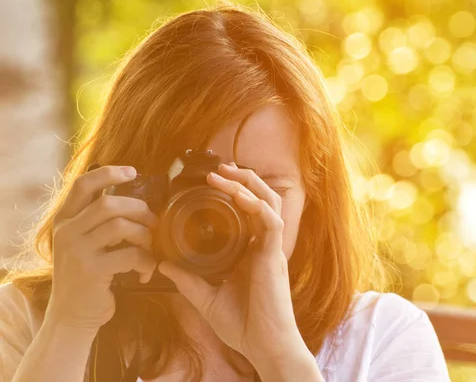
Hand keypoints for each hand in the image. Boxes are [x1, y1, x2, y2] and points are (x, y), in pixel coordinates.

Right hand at [46, 165, 158, 330]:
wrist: (72, 315)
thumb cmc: (87, 276)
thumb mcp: (84, 243)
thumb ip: (98, 222)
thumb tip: (134, 202)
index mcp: (65, 220)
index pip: (82, 184)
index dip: (109, 173)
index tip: (133, 172)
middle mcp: (66, 232)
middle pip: (109, 204)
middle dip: (140, 210)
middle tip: (153, 224)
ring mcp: (77, 251)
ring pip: (122, 226)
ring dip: (145, 237)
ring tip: (150, 250)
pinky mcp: (92, 271)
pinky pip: (130, 255)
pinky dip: (146, 262)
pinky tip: (146, 272)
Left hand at [158, 162, 306, 366]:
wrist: (263, 346)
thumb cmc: (243, 325)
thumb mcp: (206, 299)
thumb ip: (188, 280)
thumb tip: (163, 264)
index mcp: (250, 252)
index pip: (247, 213)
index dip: (234, 193)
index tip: (210, 182)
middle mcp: (263, 245)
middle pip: (261, 200)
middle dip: (242, 180)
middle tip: (218, 168)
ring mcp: (270, 249)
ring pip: (268, 203)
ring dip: (247, 184)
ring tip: (224, 173)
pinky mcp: (273, 256)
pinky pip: (270, 221)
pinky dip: (255, 204)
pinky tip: (238, 195)